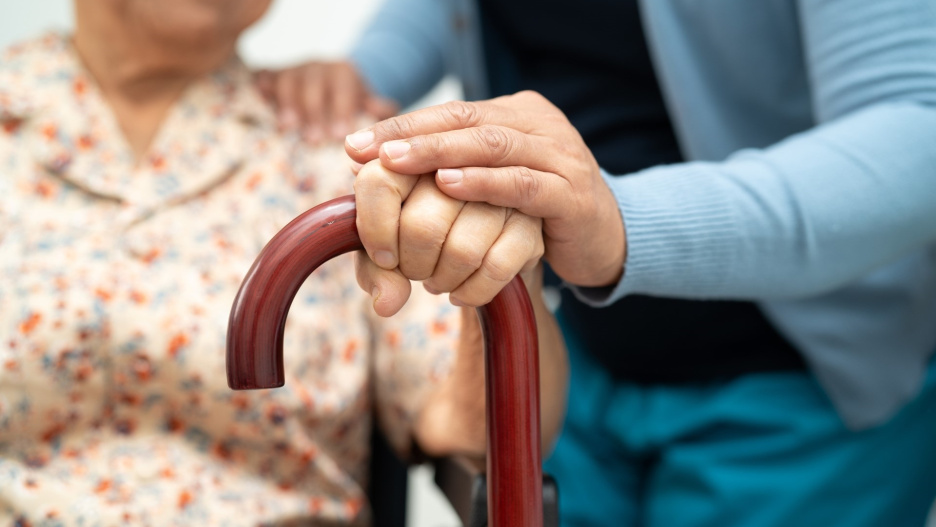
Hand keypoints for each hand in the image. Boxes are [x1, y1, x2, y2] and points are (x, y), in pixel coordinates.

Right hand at [255, 60, 397, 142]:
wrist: (339, 81)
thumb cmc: (356, 104)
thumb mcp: (373, 105)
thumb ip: (380, 109)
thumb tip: (381, 109)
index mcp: (344, 73)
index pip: (342, 89)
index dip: (339, 111)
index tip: (337, 136)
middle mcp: (319, 67)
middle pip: (313, 86)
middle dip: (313, 113)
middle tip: (314, 140)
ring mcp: (296, 69)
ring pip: (288, 80)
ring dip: (287, 104)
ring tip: (287, 128)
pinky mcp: (277, 74)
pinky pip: (267, 75)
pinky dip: (262, 84)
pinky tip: (260, 96)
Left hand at [344, 91, 624, 287]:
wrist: (605, 239)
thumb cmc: (537, 212)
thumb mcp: (494, 183)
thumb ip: (453, 170)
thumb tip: (381, 168)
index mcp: (518, 115)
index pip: (453, 112)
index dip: (404, 126)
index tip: (356, 145)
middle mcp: (540, 125)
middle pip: (469, 121)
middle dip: (413, 135)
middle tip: (368, 150)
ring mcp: (561, 156)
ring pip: (494, 145)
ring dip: (440, 153)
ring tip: (396, 163)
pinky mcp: (573, 194)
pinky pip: (524, 184)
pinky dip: (484, 183)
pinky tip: (449, 185)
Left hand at [352, 160, 543, 316]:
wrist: (502, 239)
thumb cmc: (438, 232)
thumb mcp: (397, 240)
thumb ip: (377, 267)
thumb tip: (386, 302)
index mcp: (425, 139)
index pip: (381, 179)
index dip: (374, 226)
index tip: (382, 256)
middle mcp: (468, 152)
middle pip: (421, 226)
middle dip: (412, 263)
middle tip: (414, 269)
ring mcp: (510, 179)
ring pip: (462, 251)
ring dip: (443, 279)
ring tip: (438, 278)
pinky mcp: (542, 214)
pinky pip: (496, 268)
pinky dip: (472, 290)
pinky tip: (462, 290)